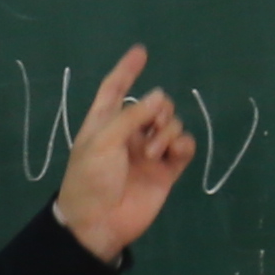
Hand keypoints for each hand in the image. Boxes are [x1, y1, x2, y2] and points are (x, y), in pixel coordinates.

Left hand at [49, 44, 198, 261]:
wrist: (99, 223)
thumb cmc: (90, 179)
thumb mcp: (102, 141)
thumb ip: (131, 117)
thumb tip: (159, 96)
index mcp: (105, 122)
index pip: (115, 89)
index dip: (126, 70)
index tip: (141, 51)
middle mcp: (129, 133)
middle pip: (154, 105)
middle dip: (159, 108)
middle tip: (153, 124)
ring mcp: (149, 152)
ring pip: (171, 124)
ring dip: (168, 131)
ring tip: (153, 152)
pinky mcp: (167, 170)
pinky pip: (184, 147)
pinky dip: (183, 144)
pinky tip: (175, 152)